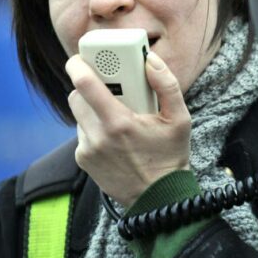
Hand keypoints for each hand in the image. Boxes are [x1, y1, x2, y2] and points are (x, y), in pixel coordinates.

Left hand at [66, 51, 191, 207]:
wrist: (158, 199)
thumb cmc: (171, 157)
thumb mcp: (180, 119)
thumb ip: (166, 85)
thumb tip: (150, 60)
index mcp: (119, 123)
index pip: (85, 85)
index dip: (78, 65)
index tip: (79, 57)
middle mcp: (97, 136)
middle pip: (77, 97)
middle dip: (89, 86)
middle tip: (109, 85)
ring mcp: (87, 150)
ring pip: (79, 114)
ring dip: (93, 108)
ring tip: (118, 114)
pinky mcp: (83, 160)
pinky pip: (82, 132)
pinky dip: (94, 127)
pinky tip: (115, 136)